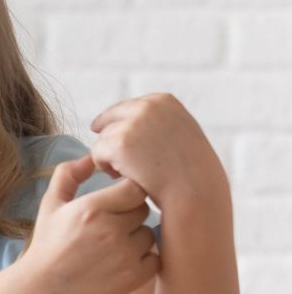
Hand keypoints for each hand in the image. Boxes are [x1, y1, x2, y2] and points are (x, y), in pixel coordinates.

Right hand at [18, 155, 159, 293]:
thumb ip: (68, 175)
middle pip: (143, 210)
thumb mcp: (51, 204)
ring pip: (150, 234)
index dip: (129, 192)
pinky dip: (144, 259)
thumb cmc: (48, 243)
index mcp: (92, 208)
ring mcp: (125, 255)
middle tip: (114, 224)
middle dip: (131, 214)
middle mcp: (111, 230)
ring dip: (138, 237)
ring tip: (116, 245)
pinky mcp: (134, 277)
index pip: (135, 188)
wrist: (45, 287)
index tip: (119, 199)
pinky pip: (155, 258)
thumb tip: (90, 157)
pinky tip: (124, 261)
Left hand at [90, 93, 227, 209]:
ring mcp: (132, 124)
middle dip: (113, 140)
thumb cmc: (190, 170)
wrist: (196, 192)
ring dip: (111, 156)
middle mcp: (147, 107)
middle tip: (125, 161)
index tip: (124, 143)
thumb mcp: (181, 132)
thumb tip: (124, 120)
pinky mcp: (118, 144)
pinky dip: (105, 167)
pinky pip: (96, 154)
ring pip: (103, 138)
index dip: (123, 127)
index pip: (128, 108)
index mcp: (163, 101)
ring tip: (133, 171)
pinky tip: (122, 176)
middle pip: (111, 119)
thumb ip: (156, 121)